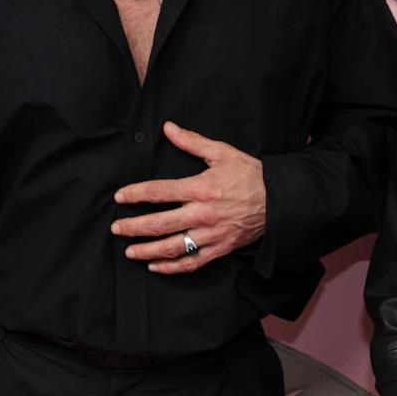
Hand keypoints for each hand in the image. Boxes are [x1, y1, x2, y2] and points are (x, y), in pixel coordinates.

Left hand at [111, 121, 266, 273]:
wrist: (280, 200)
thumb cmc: (251, 174)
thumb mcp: (222, 152)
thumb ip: (192, 141)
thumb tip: (168, 128)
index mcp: (200, 188)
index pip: (159, 192)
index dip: (135, 194)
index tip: (120, 197)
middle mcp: (202, 214)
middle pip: (159, 224)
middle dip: (133, 227)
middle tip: (116, 229)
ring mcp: (211, 235)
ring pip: (173, 247)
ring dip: (147, 251)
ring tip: (130, 252)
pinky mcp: (220, 249)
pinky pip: (192, 262)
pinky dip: (172, 267)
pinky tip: (156, 266)